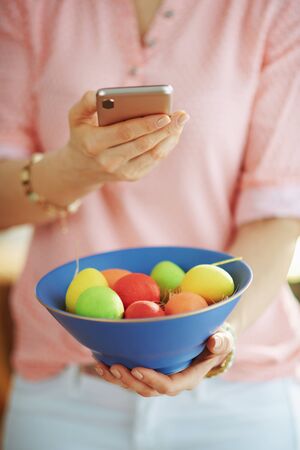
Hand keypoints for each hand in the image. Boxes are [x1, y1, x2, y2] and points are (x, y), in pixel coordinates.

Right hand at [62, 91, 188, 188]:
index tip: (165, 114)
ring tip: (181, 121)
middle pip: (143, 144)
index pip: (125, 133)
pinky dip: (166, 146)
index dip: (146, 124)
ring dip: (170, 137)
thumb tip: (100, 93)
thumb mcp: (76, 117)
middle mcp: (108, 161)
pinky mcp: (132, 176)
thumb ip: (85, 103)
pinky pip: (154, 160)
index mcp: (93, 144)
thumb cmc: (82, 134)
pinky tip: (174, 132)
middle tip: (182, 115)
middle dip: (165, 129)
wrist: (81, 169)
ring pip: (152, 154)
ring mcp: (121, 171)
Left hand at [94, 328, 233, 396]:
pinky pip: (130, 376)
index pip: (169, 386)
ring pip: (135, 385)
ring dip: (117, 378)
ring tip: (101, 366)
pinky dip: (115, 372)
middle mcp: (171, 382)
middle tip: (115, 367)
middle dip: (130, 381)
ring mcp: (158, 378)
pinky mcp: (148, 371)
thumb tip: (214, 342)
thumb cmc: (216, 340)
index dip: (152, 380)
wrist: (207, 342)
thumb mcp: (223, 340)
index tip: (137, 369)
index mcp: (188, 378)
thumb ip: (221, 342)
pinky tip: (100, 361)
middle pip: (147, 389)